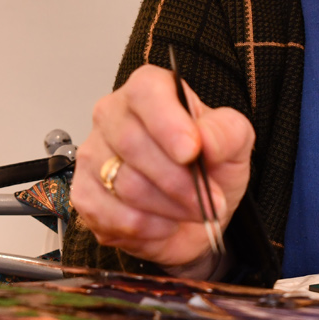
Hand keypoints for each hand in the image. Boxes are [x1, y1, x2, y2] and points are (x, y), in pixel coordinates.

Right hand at [71, 64, 254, 273]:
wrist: (195, 213)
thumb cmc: (209, 169)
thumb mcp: (234, 145)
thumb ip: (226, 133)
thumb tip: (207, 139)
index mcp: (148, 91)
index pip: (146, 93)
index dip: (167, 123)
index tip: (192, 152)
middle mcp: (112, 116)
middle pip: (132, 144)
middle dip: (178, 181)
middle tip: (209, 201)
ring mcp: (93, 156)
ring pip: (124, 184)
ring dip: (169, 208)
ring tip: (191, 213)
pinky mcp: (84, 195)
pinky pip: (111, 216)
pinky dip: (147, 228)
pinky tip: (165, 224)